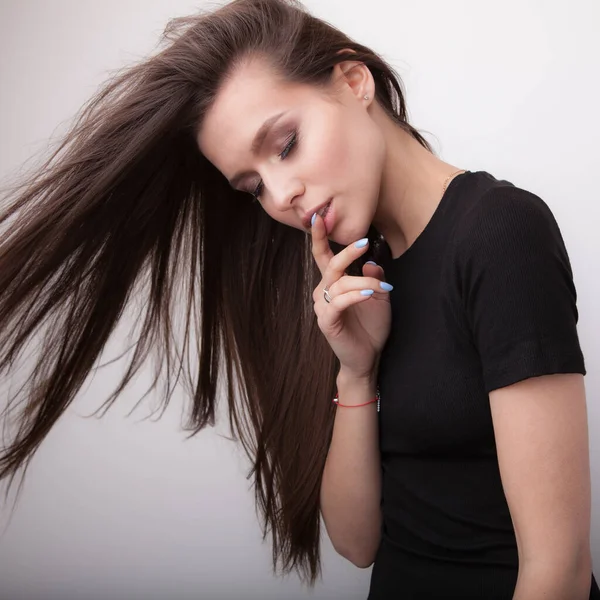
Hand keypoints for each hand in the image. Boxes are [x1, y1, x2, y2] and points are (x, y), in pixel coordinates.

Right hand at [311, 213, 391, 379]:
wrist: (368, 357)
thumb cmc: (371, 327)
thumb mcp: (379, 297)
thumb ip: (375, 277)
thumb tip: (371, 262)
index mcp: (334, 283)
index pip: (324, 256)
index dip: (319, 237)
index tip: (319, 216)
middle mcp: (324, 292)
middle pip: (331, 265)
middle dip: (346, 252)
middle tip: (363, 243)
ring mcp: (324, 307)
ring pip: (339, 284)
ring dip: (363, 281)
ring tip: (383, 286)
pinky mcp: (327, 322)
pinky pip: (339, 303)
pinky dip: (355, 295)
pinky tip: (369, 294)